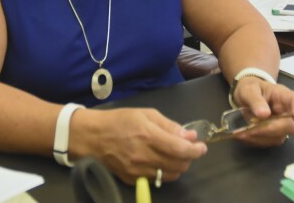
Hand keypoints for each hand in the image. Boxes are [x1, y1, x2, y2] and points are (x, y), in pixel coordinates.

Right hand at [71, 107, 206, 184]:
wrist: (92, 137)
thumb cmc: (120, 120)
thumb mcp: (146, 114)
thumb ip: (169, 126)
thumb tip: (189, 135)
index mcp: (148, 136)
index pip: (180, 149)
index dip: (196, 150)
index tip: (202, 146)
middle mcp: (144, 156)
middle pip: (179, 165)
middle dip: (188, 157)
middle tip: (187, 149)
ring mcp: (138, 171)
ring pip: (170, 175)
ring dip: (178, 166)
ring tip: (174, 155)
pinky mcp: (132, 180)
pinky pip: (157, 180)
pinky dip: (163, 172)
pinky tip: (158, 161)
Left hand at [231, 79, 293, 146]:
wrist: (246, 96)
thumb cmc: (251, 89)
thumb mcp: (249, 89)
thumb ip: (256, 100)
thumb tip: (264, 114)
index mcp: (285, 96)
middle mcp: (287, 112)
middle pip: (290, 126)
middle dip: (271, 129)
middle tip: (251, 128)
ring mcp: (281, 126)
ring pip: (278, 138)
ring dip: (260, 137)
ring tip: (242, 133)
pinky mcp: (273, 135)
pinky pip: (268, 142)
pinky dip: (255, 141)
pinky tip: (243, 135)